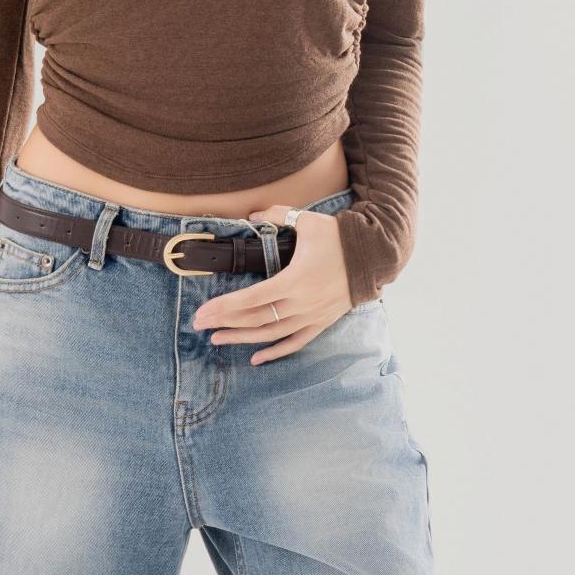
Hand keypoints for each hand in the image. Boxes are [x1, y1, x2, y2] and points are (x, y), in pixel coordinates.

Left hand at [192, 203, 353, 365]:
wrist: (374, 255)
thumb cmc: (340, 237)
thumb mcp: (308, 220)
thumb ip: (277, 215)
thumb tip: (251, 214)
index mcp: (295, 280)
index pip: (252, 299)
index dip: (224, 307)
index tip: (202, 313)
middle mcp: (302, 303)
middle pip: (256, 319)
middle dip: (225, 323)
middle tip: (199, 325)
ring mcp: (312, 316)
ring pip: (272, 333)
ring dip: (243, 338)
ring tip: (218, 339)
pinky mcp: (321, 322)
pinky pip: (296, 342)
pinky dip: (276, 353)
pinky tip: (255, 359)